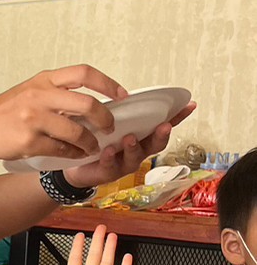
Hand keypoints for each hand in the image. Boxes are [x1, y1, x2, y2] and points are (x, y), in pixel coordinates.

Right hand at [0, 66, 125, 161]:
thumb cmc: (3, 111)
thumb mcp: (30, 91)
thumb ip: (57, 94)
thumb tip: (91, 106)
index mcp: (43, 80)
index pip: (84, 73)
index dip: (107, 83)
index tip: (121, 94)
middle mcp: (40, 95)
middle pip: (87, 104)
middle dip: (105, 119)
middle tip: (108, 127)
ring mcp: (33, 119)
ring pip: (77, 132)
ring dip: (90, 143)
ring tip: (91, 147)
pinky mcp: (28, 141)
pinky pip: (61, 150)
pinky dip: (72, 154)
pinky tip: (73, 154)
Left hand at [62, 99, 195, 188]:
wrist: (75, 167)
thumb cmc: (96, 142)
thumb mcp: (109, 122)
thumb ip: (121, 111)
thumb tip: (127, 92)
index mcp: (141, 136)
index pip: (163, 125)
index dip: (178, 117)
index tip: (189, 105)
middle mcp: (137, 150)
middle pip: (155, 144)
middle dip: (161, 135)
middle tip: (165, 126)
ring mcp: (124, 163)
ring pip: (135, 157)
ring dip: (134, 147)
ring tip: (130, 138)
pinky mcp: (107, 172)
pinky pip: (110, 165)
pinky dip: (110, 158)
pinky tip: (109, 151)